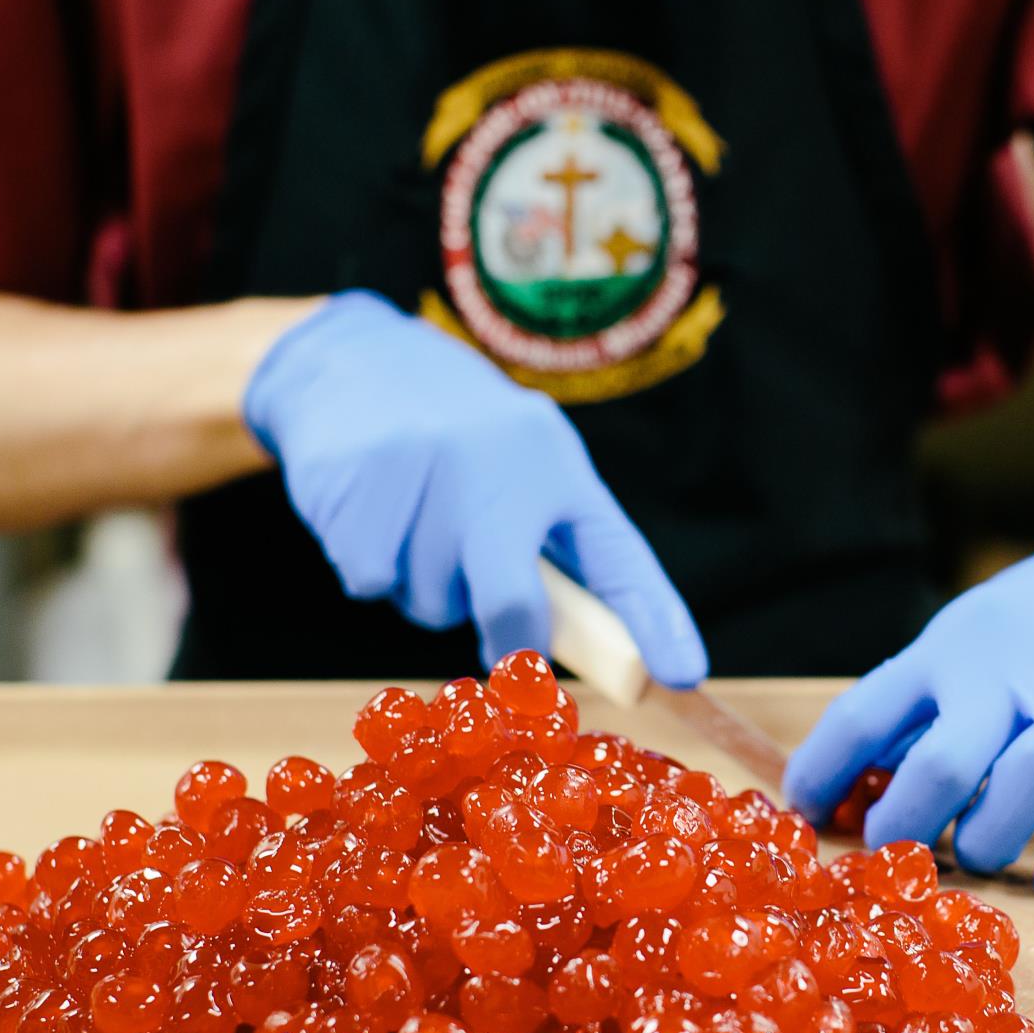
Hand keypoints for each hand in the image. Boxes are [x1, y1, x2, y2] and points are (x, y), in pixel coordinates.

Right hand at [243, 290, 706, 685]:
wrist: (351, 356)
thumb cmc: (457, 431)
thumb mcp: (524, 462)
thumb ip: (555, 544)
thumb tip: (585, 646)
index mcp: (554, 461)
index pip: (617, 553)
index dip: (654, 618)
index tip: (682, 675)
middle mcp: (496, 459)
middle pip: (511, 598)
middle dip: (508, 641)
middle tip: (499, 649)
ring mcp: (422, 467)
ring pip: (430, 600)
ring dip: (425, 589)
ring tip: (418, 523)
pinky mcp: (356, 479)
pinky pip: (370, 581)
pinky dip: (371, 568)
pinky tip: (373, 513)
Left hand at [784, 456, 1033, 893]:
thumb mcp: (980, 633)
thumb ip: (930, 705)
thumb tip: (860, 783)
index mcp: (955, 646)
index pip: (864, 714)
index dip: (821, 775)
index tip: (803, 819)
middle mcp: (1014, 669)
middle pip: (942, 763)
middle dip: (906, 828)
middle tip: (896, 861)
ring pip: (1025, 784)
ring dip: (990, 840)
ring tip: (979, 854)